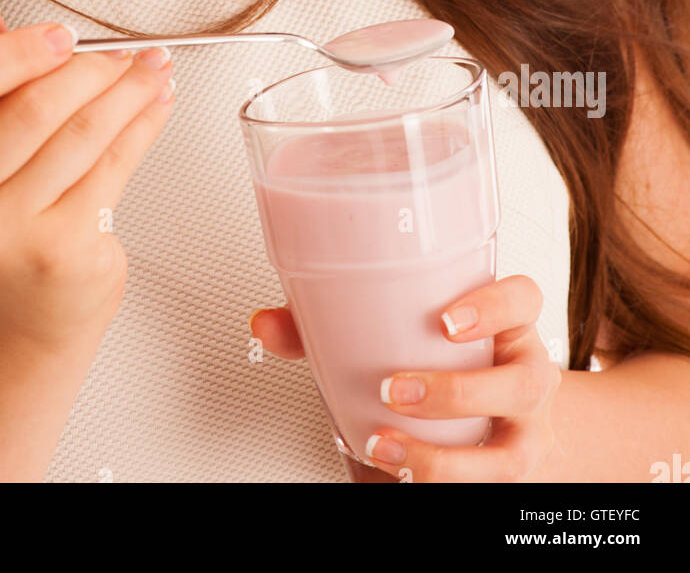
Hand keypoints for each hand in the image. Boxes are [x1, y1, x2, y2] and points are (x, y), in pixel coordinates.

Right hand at [0, 0, 174, 350]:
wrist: (28, 296)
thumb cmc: (2, 192)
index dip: (16, 51)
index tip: (63, 34)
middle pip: (31, 109)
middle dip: (91, 69)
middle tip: (125, 52)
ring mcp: (1, 235)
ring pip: (81, 135)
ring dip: (129, 92)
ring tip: (152, 69)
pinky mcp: (56, 253)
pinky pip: (113, 168)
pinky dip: (143, 127)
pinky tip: (155, 105)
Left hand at [250, 274, 560, 481]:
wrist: (506, 420)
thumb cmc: (448, 362)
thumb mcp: (411, 332)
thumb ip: (333, 323)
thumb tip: (266, 324)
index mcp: (507, 326)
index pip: (523, 299)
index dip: (493, 306)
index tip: (446, 320)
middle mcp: (526, 377)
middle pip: (521, 383)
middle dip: (456, 393)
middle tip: (394, 390)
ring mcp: (524, 432)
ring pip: (508, 456)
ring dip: (441, 460)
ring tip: (383, 447)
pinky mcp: (507, 475)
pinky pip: (486, 493)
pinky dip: (435, 487)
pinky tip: (394, 482)